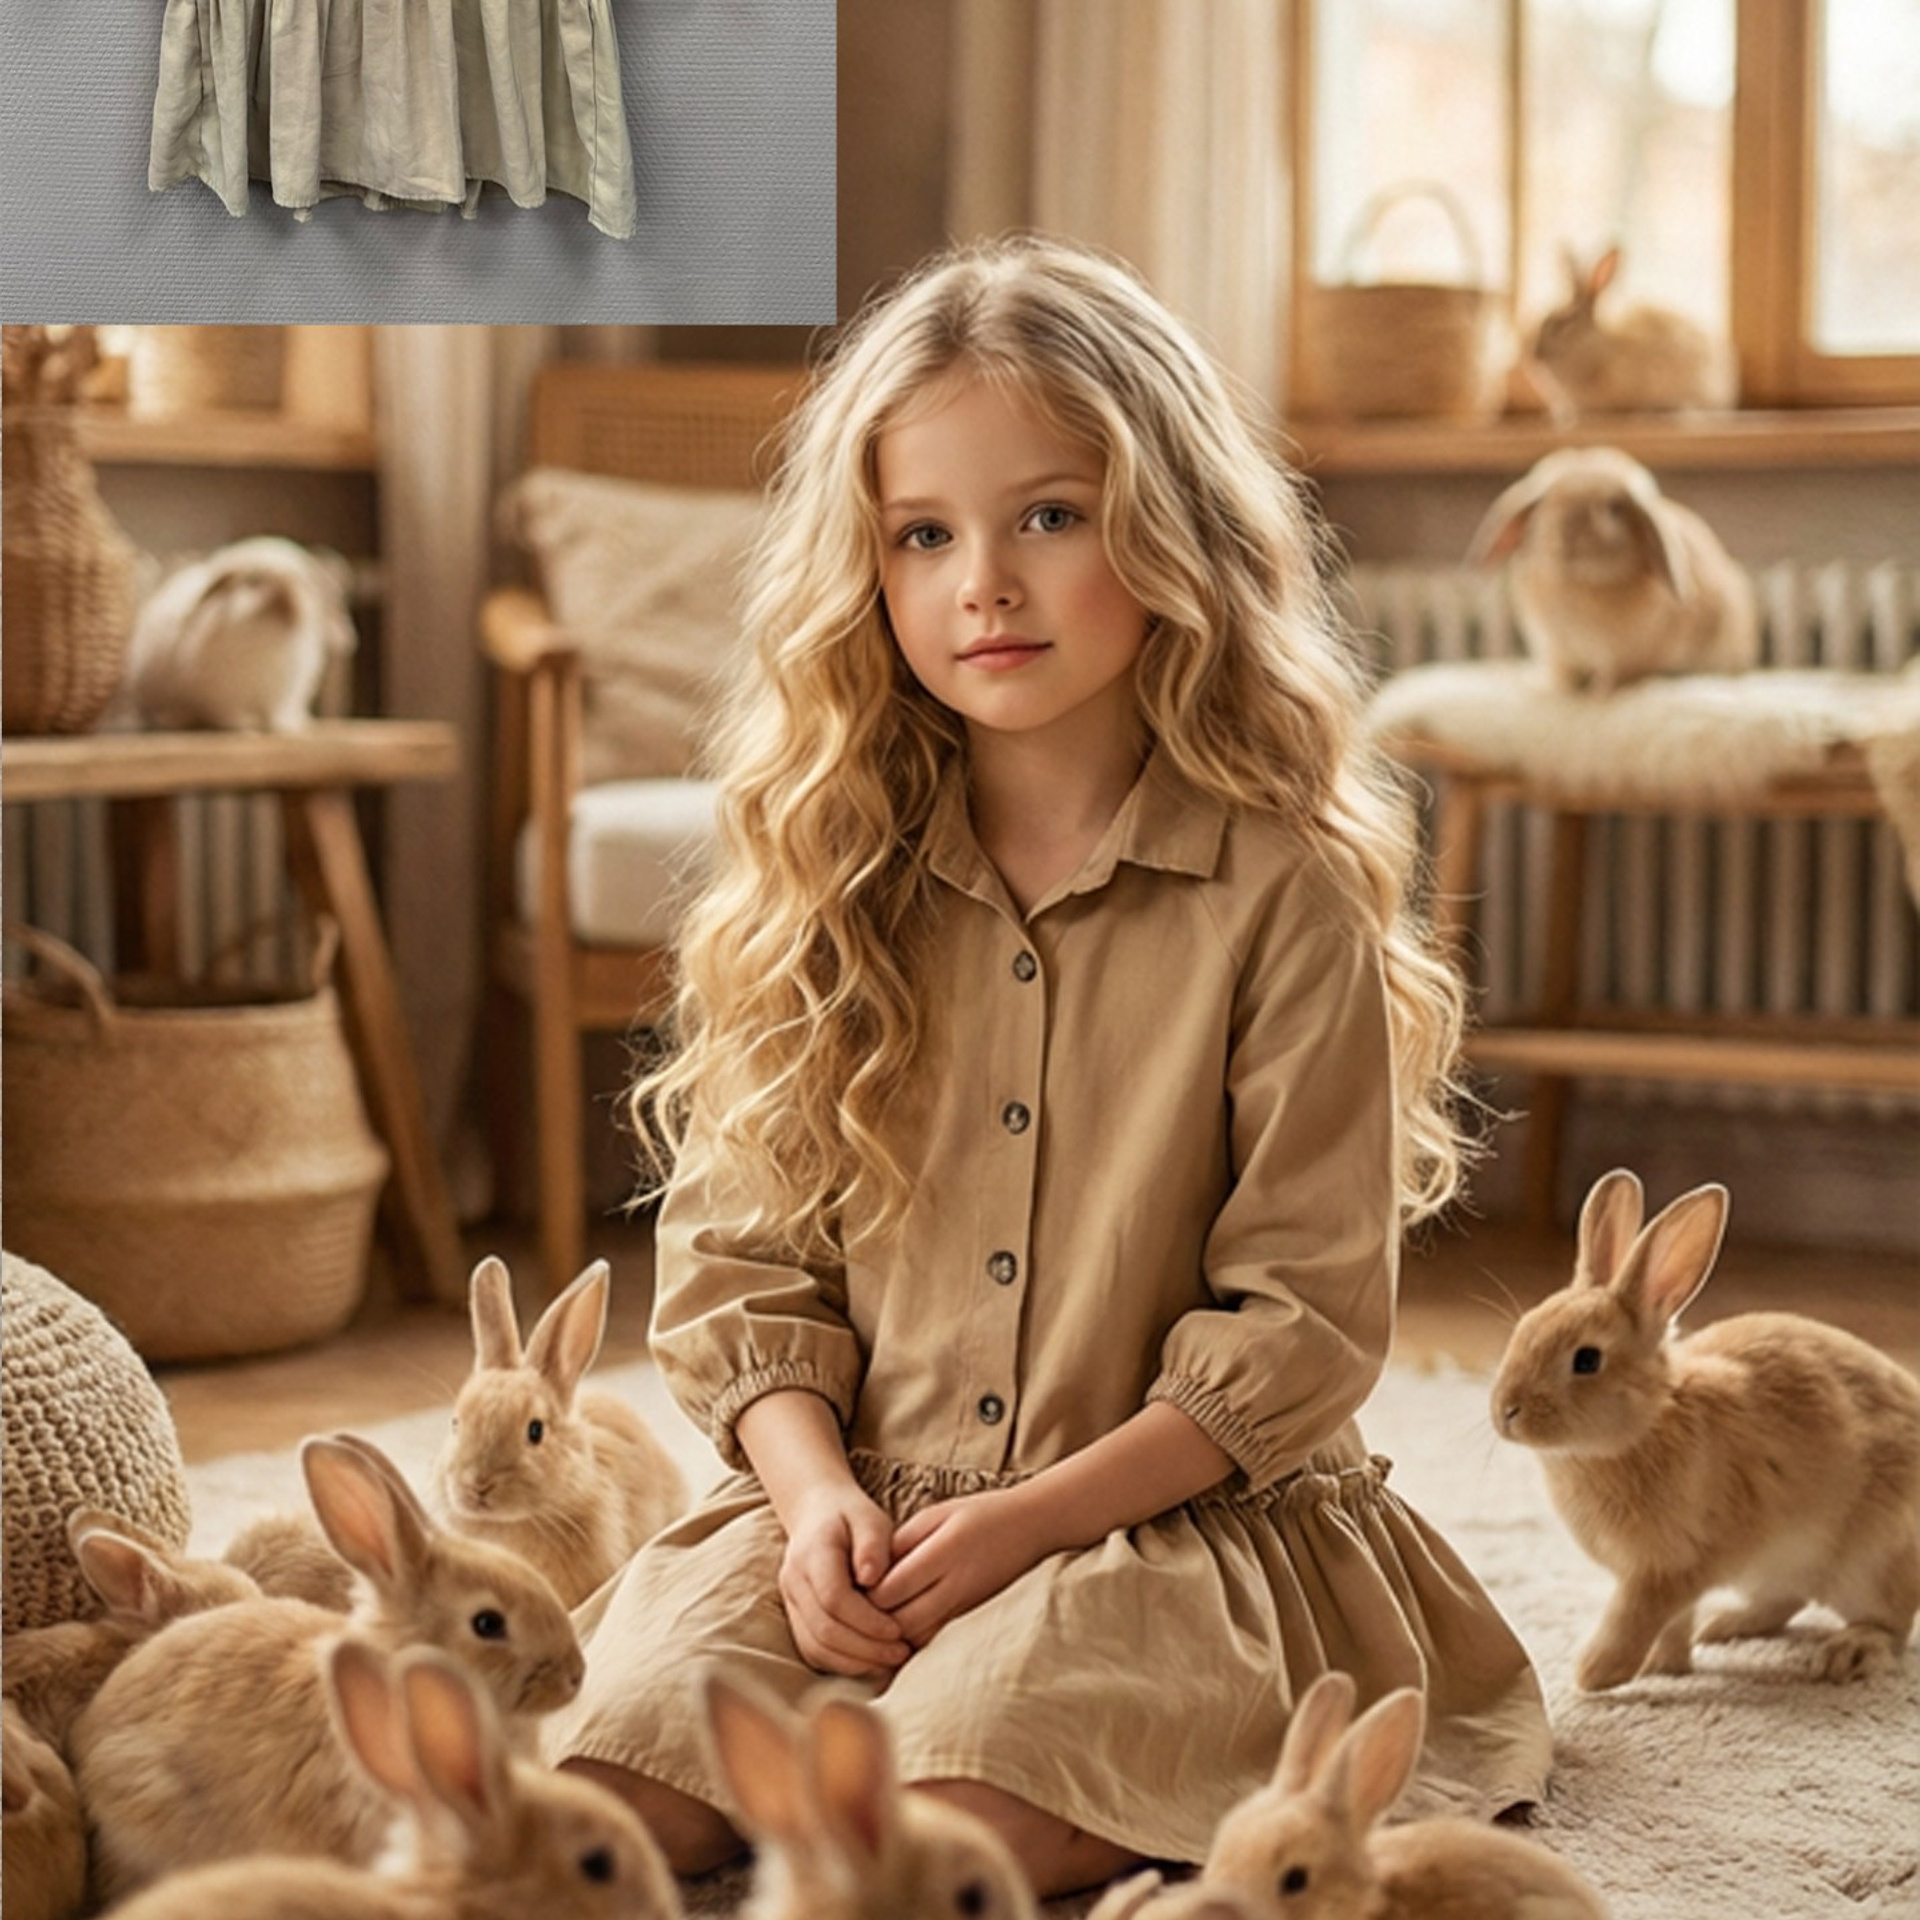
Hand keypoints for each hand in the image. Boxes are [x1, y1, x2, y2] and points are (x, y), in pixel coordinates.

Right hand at [778, 1481, 907, 1677]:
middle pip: (824, 1629)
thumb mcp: (869, 1518)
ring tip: (891, 1660)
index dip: (867, 1620)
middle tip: (901, 1652)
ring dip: (855, 1662)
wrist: (817, 1513)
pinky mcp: (796, 1618)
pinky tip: (872, 1661)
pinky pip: (814, 1651)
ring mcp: (790, 1602)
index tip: (898, 1629)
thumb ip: (873, 1544)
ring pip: (816, 1647)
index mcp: (811, 1553)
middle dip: (866, 1648)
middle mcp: (793, 1580)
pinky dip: (843, 1663)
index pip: (834, 1598)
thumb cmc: (851, 1516)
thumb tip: (873, 1579)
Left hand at [866, 1488, 1050, 1646]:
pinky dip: (914, 1637)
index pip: (892, 1589)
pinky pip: (935, 1638)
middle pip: (901, 1621)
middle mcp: (955, 1585)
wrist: (1032, 1528)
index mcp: (943, 1553)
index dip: (867, 1593)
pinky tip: (900, 1625)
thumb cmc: (980, 1514)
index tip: (852, 1585)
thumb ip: (902, 1541)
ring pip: (918, 1637)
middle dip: (874, 1620)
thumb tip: (870, 1571)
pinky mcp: (971, 1617)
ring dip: (893, 1634)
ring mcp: (966, 1606)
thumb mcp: (937, 1514)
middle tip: (856, 1608)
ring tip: (874, 1619)